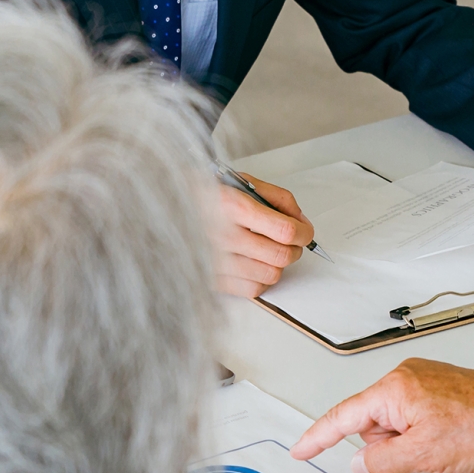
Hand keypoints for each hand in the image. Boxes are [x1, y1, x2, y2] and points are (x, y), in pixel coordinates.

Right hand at [216, 174, 314, 297]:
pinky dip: (260, 279)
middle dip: (294, 249)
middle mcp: (223, 236)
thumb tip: (301, 221)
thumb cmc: (207, 194)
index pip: (286, 231)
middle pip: (281, 256)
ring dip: (276, 264)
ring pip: (270, 275)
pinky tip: (252, 264)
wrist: (169, 208)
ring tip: (267, 251)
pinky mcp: (212, 279)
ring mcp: (216, 261)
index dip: (304, 232)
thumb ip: (278, 198)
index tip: (304, 231)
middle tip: (289, 241)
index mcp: (232, 207)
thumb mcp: (242, 182)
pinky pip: (253, 290)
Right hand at [290, 357, 473, 472]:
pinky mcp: (437, 387)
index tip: (300, 450)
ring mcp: (421, 380)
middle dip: (388, 446)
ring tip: (442, 444)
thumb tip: (359, 464)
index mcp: (393, 390)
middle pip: (371, 423)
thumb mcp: (424, 454)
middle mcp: (403, 378)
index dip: (318, 436)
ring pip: (393, 422)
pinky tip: (447, 438)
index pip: (342, 416)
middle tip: (422, 453)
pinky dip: (421, 433)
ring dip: (408, 441)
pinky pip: (412, 415)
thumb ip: (382, 461)